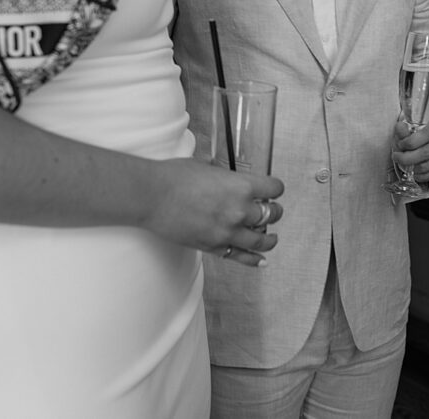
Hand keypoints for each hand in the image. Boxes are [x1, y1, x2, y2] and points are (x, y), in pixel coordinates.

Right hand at [146, 158, 283, 266]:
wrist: (152, 197)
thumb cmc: (174, 177)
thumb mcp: (206, 167)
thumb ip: (224, 177)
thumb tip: (228, 179)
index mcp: (241, 185)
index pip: (274, 189)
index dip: (275, 189)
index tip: (273, 191)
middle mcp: (240, 210)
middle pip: (272, 214)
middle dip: (274, 212)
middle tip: (272, 211)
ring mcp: (228, 231)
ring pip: (262, 240)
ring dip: (269, 238)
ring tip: (271, 237)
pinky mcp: (215, 247)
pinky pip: (241, 256)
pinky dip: (254, 260)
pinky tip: (261, 261)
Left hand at [391, 118, 428, 184]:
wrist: (423, 144)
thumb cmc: (413, 136)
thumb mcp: (405, 130)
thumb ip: (402, 130)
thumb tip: (400, 127)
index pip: (426, 134)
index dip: (410, 142)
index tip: (400, 145)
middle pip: (425, 152)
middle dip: (406, 157)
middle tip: (397, 157)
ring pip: (425, 166)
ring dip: (410, 167)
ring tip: (403, 164)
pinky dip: (417, 175)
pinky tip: (411, 170)